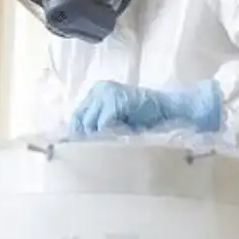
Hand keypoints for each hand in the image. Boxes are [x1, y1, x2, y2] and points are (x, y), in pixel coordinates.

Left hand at [70, 80, 222, 135]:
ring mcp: (107, 93)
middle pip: (80, 116)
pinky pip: (102, 122)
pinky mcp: (116, 101)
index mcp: (98, 90)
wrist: (165, 108)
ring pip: (89, 120)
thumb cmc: (141, 114)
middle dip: (82, 134)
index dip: (76, 129)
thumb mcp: (116, 115)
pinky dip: (103, 132)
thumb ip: (99, 120)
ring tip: (96, 148)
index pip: (78, 112)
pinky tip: (108, 140)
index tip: (74, 144)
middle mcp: (99, 89)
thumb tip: (80, 138)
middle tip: (83, 150)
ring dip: (92, 135)